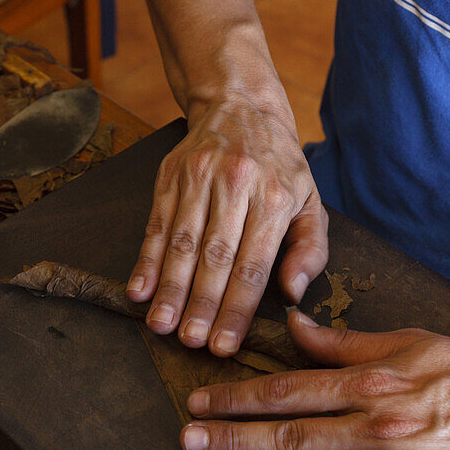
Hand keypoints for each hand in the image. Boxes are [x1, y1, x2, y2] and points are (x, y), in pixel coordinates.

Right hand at [126, 98, 327, 355]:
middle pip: (215, 257)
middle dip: (201, 304)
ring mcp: (199, 178)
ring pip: (182, 243)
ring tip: (161, 324)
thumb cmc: (279, 166)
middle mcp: (236, 186)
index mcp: (275, 198)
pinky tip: (139, 289)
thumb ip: (309, 250)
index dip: (237, 308)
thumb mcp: (310, 202)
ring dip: (169, 288)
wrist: (241, 105)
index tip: (223, 344)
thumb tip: (293, 292)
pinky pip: (156, 224)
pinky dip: (146, 259)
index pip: (254, 265)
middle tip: (190, 341)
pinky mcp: (170, 175)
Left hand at [180, 311, 449, 449]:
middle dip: (231, 440)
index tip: (200, 405)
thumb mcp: (414, 342)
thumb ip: (347, 343)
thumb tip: (293, 327)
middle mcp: (379, 425)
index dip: (238, 399)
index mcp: (374, 382)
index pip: (288, 390)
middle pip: (289, 435)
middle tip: (186, 445)